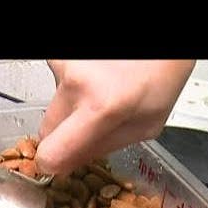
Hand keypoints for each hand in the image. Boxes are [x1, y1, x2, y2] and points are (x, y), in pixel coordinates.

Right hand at [35, 60, 194, 174]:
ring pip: (51, 107)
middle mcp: (76, 83)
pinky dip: (72, 86)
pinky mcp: (59, 55)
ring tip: (100, 93)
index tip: (57, 163)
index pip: (51, 154)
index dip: (50, 164)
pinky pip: (56, 84)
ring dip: (70, 107)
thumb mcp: (145, 126)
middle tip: (91, 123)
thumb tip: (67, 165)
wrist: (158, 43)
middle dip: (63, 134)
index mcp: (101, 108)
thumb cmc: (161, 75)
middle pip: (46, 130)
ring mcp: (64, 64)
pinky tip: (96, 79)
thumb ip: (102, 148)